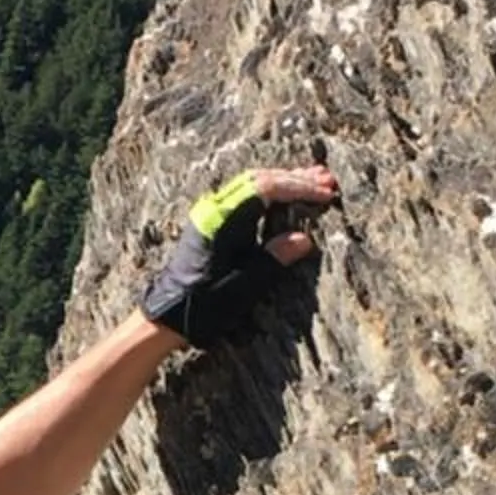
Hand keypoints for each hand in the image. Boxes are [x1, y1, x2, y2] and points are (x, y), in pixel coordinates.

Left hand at [141, 164, 339, 347]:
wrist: (169, 315)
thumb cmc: (203, 305)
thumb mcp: (243, 287)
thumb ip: (272, 260)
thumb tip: (304, 240)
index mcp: (222, 221)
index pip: (265, 189)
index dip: (298, 188)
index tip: (324, 194)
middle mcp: (214, 210)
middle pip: (259, 180)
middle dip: (295, 178)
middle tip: (327, 179)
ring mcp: (211, 214)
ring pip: (251, 185)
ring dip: (283, 181)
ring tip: (314, 180)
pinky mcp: (211, 222)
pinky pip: (244, 196)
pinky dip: (269, 192)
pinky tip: (286, 196)